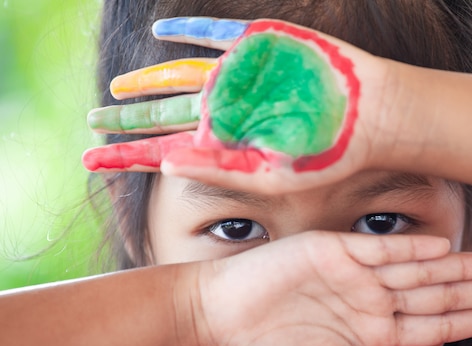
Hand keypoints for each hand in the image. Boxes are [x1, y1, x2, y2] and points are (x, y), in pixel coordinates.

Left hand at [83, 17, 391, 193]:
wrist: (368, 114)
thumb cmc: (326, 153)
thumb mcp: (271, 173)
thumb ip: (219, 168)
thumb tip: (164, 163)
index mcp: (226, 145)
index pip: (163, 151)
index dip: (124, 157)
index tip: (89, 163)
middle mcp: (226, 110)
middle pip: (165, 114)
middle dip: (126, 119)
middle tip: (92, 120)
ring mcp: (238, 76)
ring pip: (180, 75)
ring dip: (147, 80)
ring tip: (115, 87)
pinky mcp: (256, 44)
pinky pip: (212, 34)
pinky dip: (185, 31)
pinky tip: (159, 33)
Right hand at [186, 231, 471, 345]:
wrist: (221, 315)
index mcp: (372, 330)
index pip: (436, 324)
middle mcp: (371, 300)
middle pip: (438, 293)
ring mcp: (356, 274)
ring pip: (419, 270)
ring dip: (459, 268)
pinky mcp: (335, 251)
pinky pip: (381, 251)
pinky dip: (412, 250)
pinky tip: (445, 248)